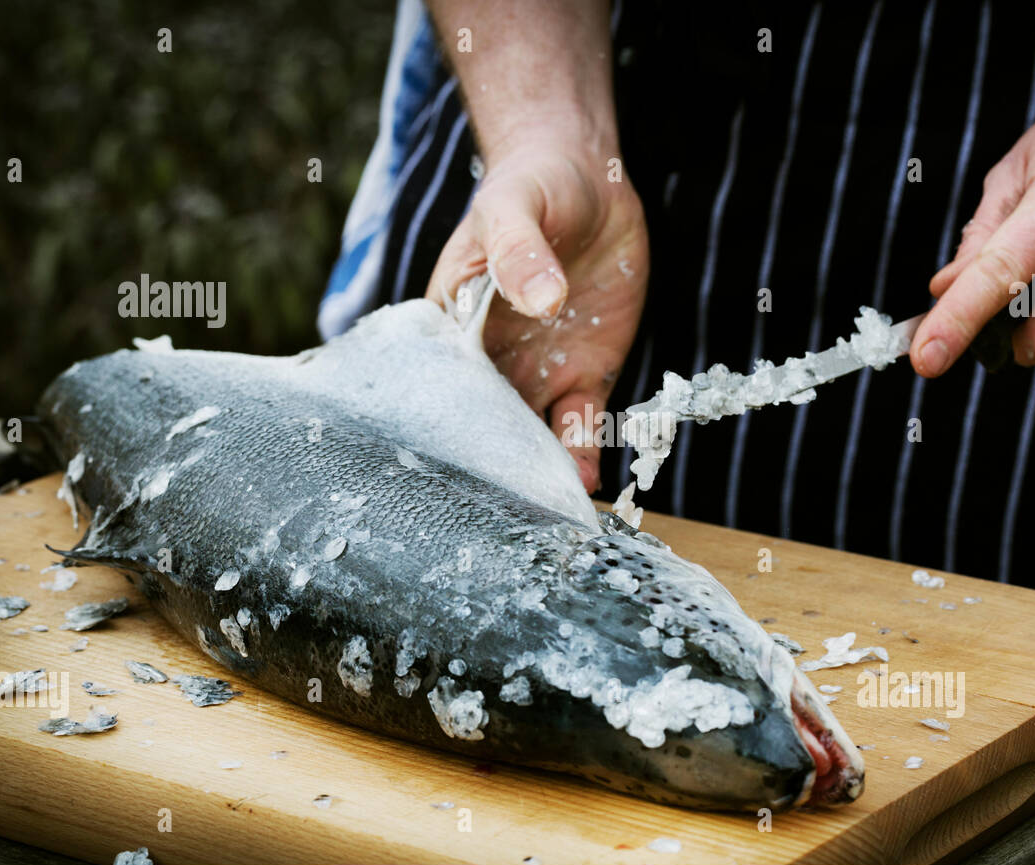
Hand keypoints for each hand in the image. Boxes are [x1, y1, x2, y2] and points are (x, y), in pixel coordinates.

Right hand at [426, 135, 648, 492]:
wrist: (593, 180)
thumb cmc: (532, 186)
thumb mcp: (515, 206)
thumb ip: (519, 251)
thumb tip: (537, 298)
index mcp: (452, 326)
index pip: (442, 386)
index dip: (447, 427)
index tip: (455, 465)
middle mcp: (490, 360)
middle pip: (484, 426)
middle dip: (493, 468)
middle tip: (503, 513)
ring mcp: (538, 371)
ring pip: (531, 436)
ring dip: (539, 472)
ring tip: (547, 509)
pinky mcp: (586, 375)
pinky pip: (581, 422)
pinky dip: (584, 452)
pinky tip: (588, 479)